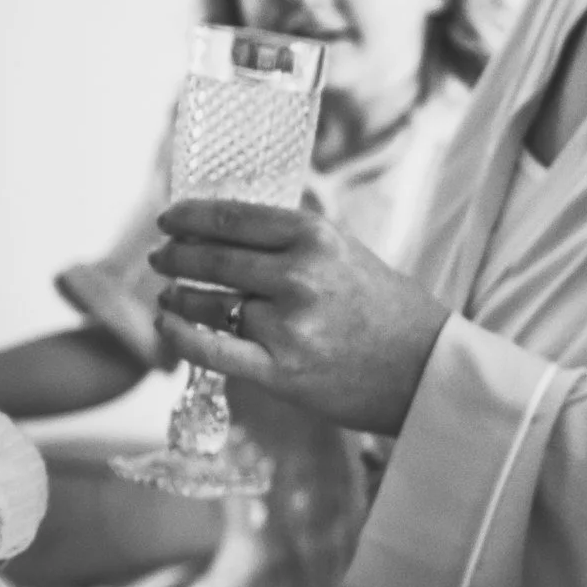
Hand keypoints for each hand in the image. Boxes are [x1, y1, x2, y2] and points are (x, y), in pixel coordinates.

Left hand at [149, 200, 448, 435]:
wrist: (426, 369)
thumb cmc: (390, 309)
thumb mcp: (349, 254)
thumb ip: (295, 242)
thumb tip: (230, 230)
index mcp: (318, 237)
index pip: (234, 218)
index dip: (191, 217)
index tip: (170, 218)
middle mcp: (299, 275)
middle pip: (214, 257)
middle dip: (176, 255)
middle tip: (160, 256)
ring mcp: (287, 324)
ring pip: (209, 303)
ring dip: (179, 297)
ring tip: (169, 296)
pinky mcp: (279, 370)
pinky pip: (211, 350)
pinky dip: (180, 335)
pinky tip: (166, 324)